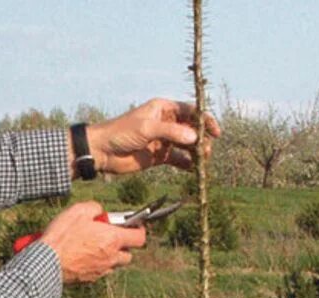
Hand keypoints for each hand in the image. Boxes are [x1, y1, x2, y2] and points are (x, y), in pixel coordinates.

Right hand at [40, 202, 145, 284]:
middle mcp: (111, 257)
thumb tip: (99, 211)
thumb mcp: (79, 210)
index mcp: (113, 239)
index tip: (133, 226)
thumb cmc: (63, 236)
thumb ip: (95, 208)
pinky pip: (100, 271)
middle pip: (128, 255)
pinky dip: (97, 264)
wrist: (47, 262)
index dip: (138, 230)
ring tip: (95, 246)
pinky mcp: (90, 279)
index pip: (139, 238)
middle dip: (123, 245)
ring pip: (114, 265)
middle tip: (109, 235)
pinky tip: (84, 256)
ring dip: (110, 256)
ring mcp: (101, 270)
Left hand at [82, 98, 220, 174]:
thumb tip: (194, 137)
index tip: (215, 131)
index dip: (205, 120)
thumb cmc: (121, 132)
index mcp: (164, 109)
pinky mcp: (159, 156)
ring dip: (196, 152)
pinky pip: (178, 159)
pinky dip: (187, 164)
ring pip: (187, 145)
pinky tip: (193, 169)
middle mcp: (166, 123)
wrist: (103, 151)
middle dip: (202, 138)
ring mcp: (164, 140)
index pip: (190, 111)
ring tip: (202, 160)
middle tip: (206, 150)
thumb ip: (171, 132)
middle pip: (192, 129)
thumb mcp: (147, 128)